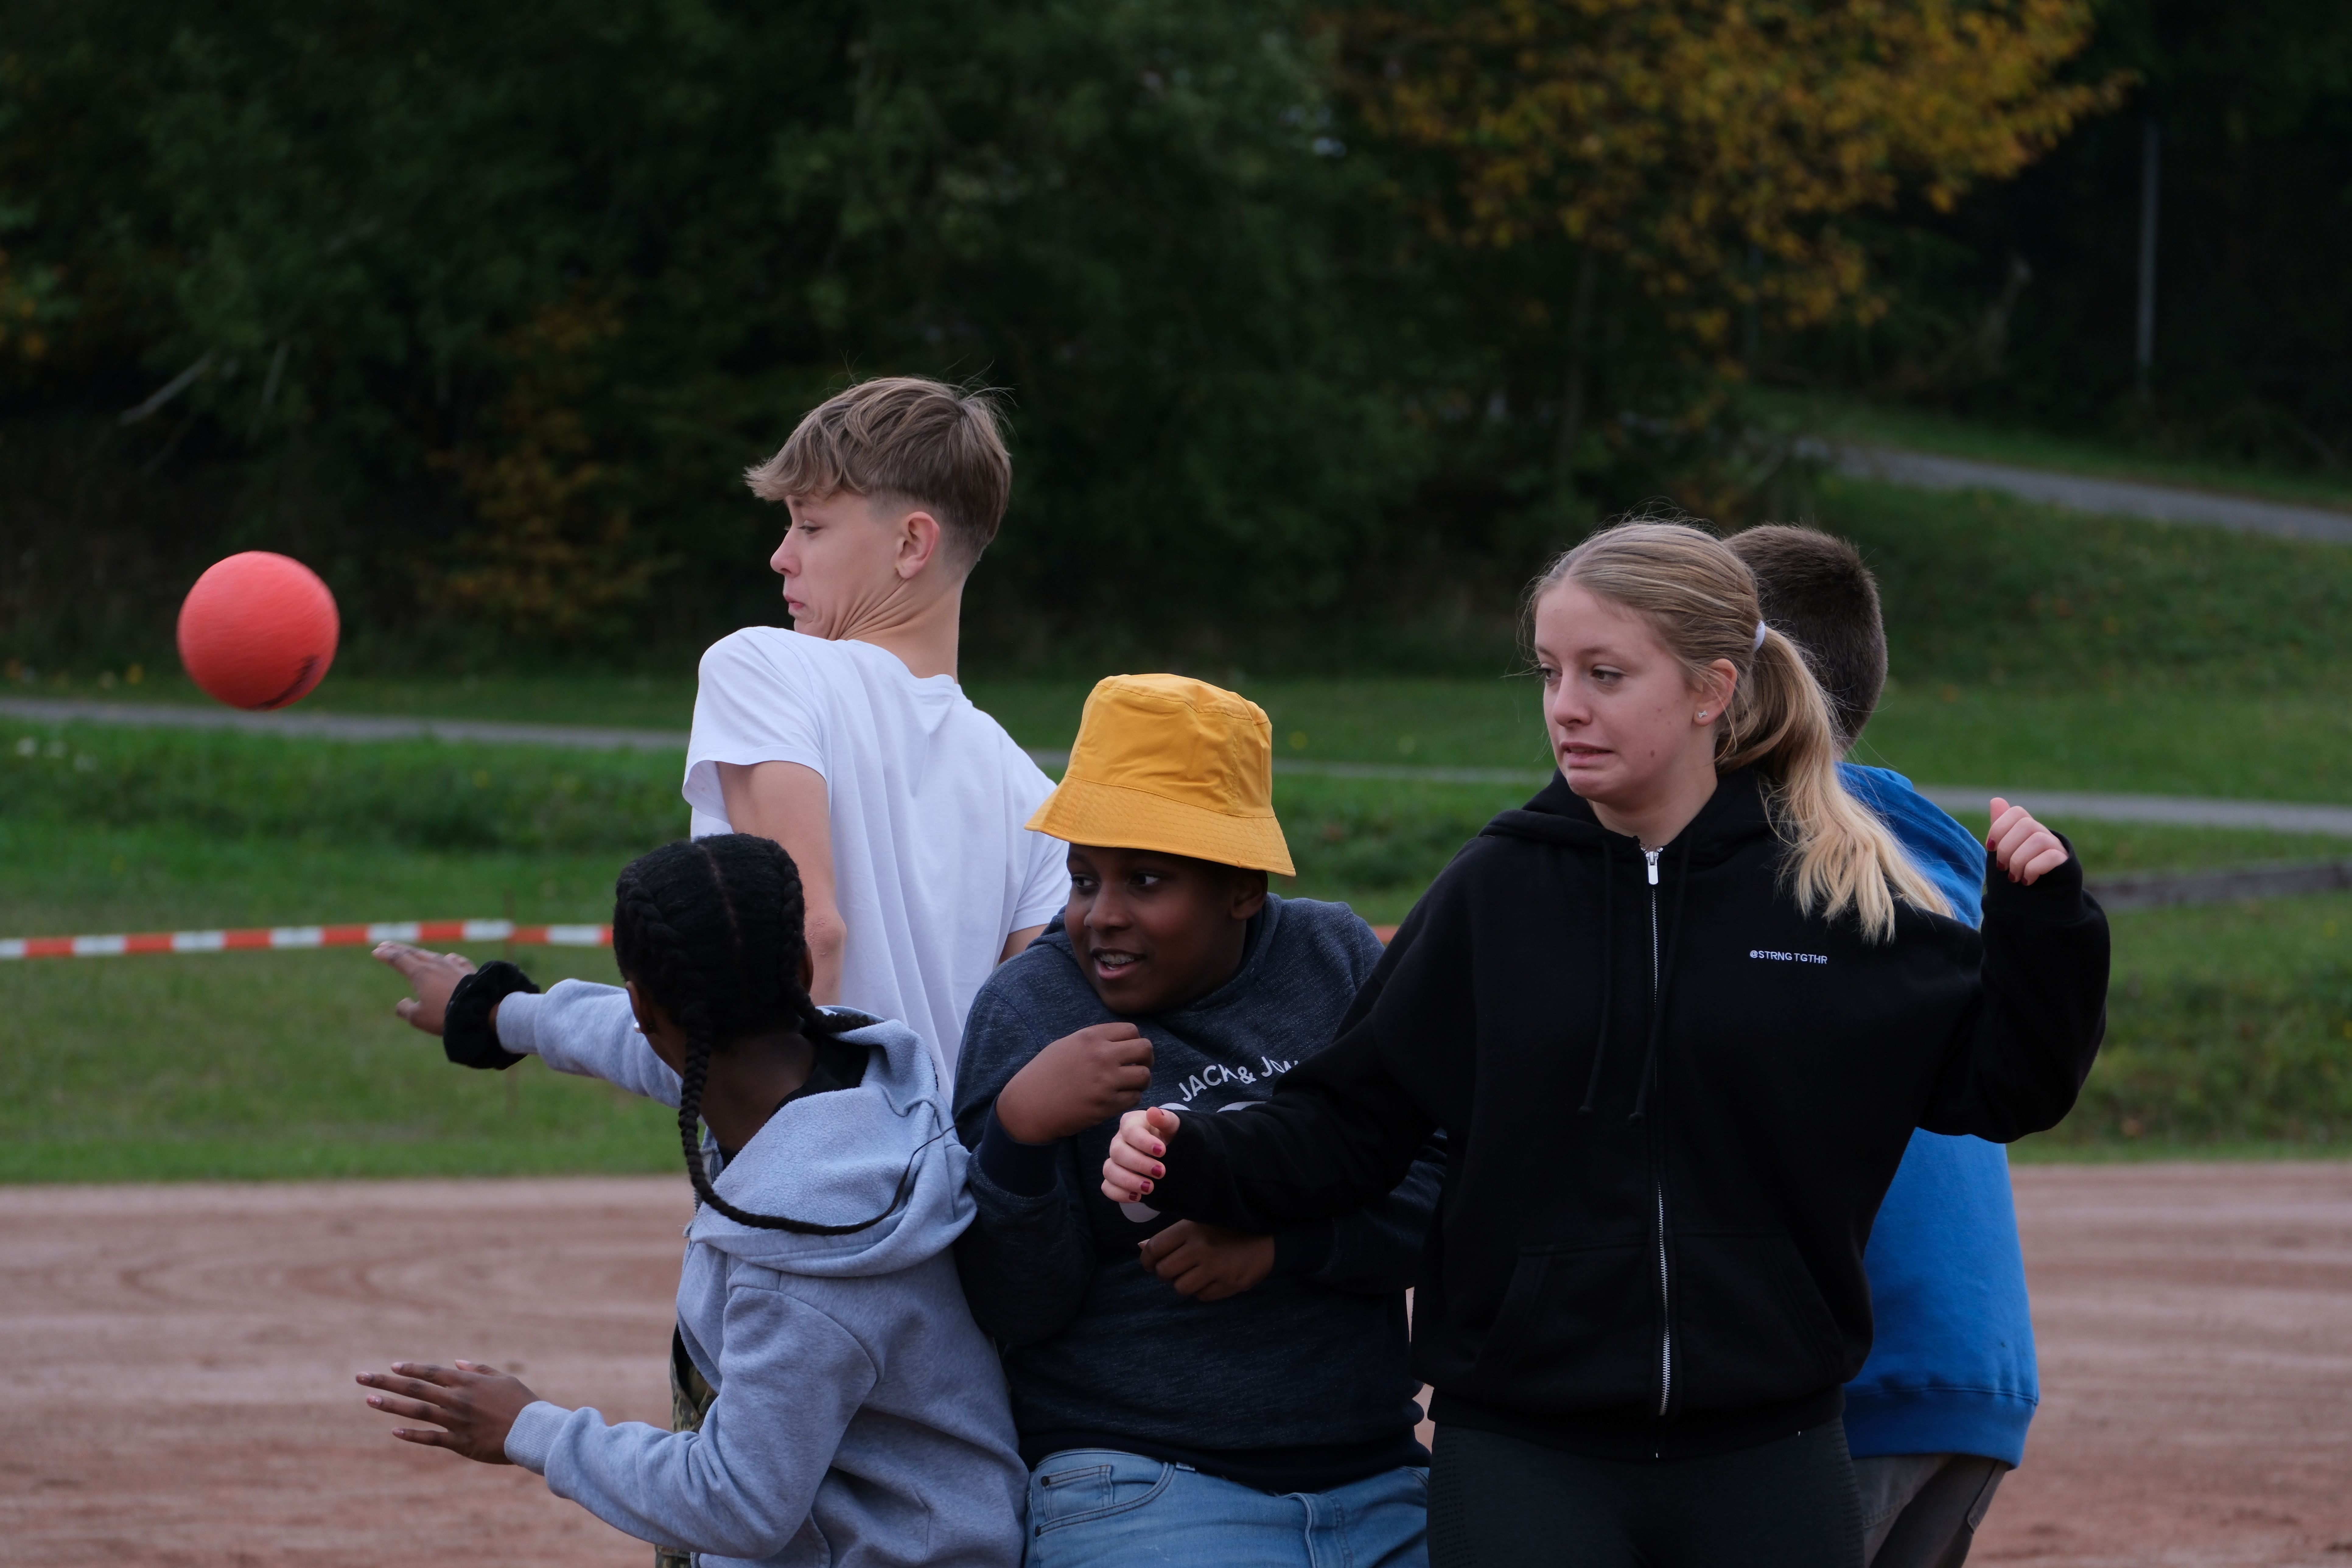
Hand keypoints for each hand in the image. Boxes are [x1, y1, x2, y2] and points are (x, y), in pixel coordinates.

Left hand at [357, 1359, 535, 1463]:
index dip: (410, 1368)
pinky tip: (394, 1431)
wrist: (533, 1430)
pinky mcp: (459, 1443)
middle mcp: (457, 1399)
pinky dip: (412, 1435)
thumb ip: (478, 1370)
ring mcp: (455, 1421)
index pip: (431, 1372)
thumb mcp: (503, 1379)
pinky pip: (431, 1438)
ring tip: (369, 1400)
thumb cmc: (521, 1402)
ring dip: (391, 1404)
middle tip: (361, 1378)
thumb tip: (456, 1363)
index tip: (391, 1366)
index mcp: (467, 1382)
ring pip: (416, 1411)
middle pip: (415, 1388)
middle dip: (386, 1381)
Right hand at [373, 942, 476, 1035]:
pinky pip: (456, 961)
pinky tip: (449, 958)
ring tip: (414, 953)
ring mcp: (454, 966)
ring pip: (434, 956)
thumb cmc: (445, 1015)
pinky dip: (449, 960)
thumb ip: (405, 1009)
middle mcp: (436, 965)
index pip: (399, 959)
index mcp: (420, 973)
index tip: (376, 951)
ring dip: (421, 953)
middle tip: (386, 945)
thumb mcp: (418, 1017)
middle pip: (414, 953)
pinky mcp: (470, 971)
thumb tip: (402, 1003)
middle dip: (398, 949)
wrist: (480, 1010)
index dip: (386, 955)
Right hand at [996, 1023, 1154, 1143]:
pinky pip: (1135, 1098)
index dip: (1134, 1041)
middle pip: (1145, 1049)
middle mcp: (1101, 1056)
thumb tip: (1123, 1041)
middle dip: (1145, 1058)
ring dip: (1141, 1080)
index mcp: (1091, 1037)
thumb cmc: (1045, 1074)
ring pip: (1144, 1075)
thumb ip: (1095, 1040)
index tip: (1130, 1051)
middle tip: (1137, 1067)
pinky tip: (1119, 1098)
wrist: (1029, 1105)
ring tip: (1130, 1085)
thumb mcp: (1066, 1045)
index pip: (1132, 1030)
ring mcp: (1105, 1081)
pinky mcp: (1106, 1105)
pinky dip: (1131, 1098)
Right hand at [1102, 1105, 1179, 1203]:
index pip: (1129, 1130)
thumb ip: (1166, 1119)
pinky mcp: (1114, 1179)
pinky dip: (1119, 1193)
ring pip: (1109, 1170)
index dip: (1144, 1141)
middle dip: (1139, 1164)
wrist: (1169, 1152)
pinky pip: (1107, 1187)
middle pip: (1117, 1152)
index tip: (1163, 1151)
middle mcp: (1119, 1141)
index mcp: (1131, 1124)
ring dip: (1129, 1181)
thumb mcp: (1173, 1126)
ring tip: (1150, 1188)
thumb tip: (1153, 1112)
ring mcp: (1114, 1161)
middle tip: (1161, 1172)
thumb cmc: (1169, 1136)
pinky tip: (1137, 1197)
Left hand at [1137, 1220, 1274, 1300]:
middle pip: (1164, 1272)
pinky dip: (1201, 1290)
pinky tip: (1209, 1278)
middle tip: (1173, 1268)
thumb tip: (1142, 1247)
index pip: (1154, 1248)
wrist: (1270, 1238)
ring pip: (1180, 1288)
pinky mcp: (1228, 1285)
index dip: (1146, 1259)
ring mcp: (1215, 1269)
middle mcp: (1201, 1249)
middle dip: (1164, 1272)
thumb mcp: (1199, 1221)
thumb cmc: (1229, 1227)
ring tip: (1192, 1273)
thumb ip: (1171, 1236)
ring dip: (1182, 1282)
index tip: (1150, 1263)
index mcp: (1191, 1229)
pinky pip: (1201, 1297)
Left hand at [1986, 797, 2068, 885]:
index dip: (2000, 827)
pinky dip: (2033, 868)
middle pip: (2026, 824)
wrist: (2042, 901)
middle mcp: (2044, 833)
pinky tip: (2027, 879)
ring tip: (2014, 876)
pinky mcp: (2066, 862)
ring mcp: (2057, 847)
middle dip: (2007, 847)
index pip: (2016, 812)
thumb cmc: (2020, 874)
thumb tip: (1996, 800)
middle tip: (2002, 867)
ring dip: (2019, 860)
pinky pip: (2050, 856)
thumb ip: (2001, 829)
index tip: (1990, 847)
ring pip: (2038, 839)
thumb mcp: (2005, 853)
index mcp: (2028, 829)